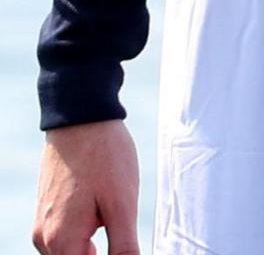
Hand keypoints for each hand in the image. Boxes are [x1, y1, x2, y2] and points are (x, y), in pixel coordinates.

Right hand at [32, 121, 137, 254]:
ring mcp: (43, 224)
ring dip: (94, 245)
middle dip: (101, 253)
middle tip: (120, 227)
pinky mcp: (48, 212)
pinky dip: (86, 233)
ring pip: (71, 251)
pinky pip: (66, 236)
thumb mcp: (124, 204)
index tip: (123, 243)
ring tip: (111, 213)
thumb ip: (124, 246)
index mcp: (61, 241)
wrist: (81, 119)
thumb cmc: (105, 158)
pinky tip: (102, 209)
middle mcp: (44, 238)